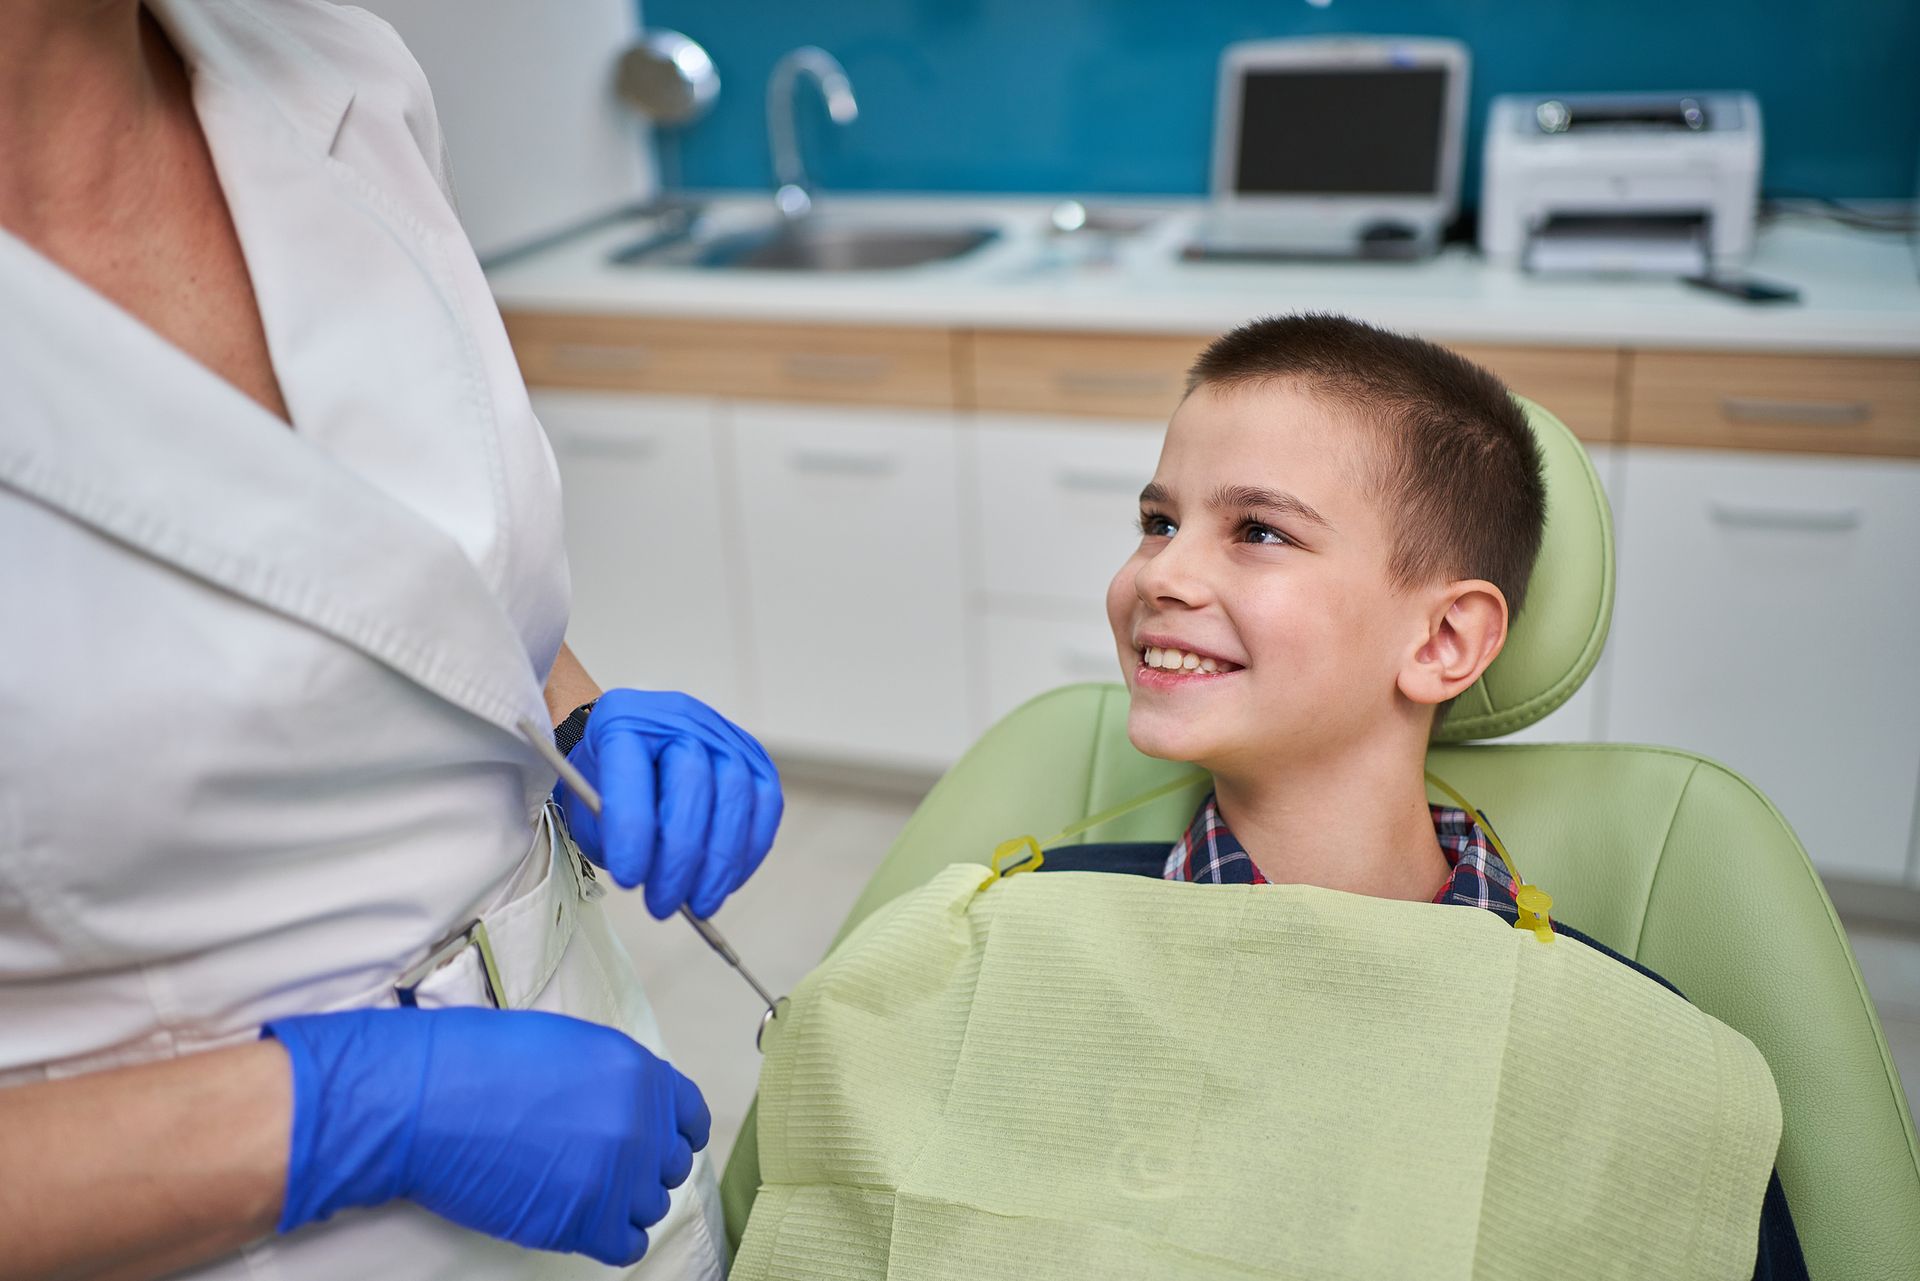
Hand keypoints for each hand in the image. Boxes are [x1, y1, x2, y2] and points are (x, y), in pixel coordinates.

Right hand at [265, 1008, 708, 1266]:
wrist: (426, 1100)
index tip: (655, 1144)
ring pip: (650, 1206)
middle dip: (641, 1168)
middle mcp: (641, 1124)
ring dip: (621, 1203)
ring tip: (578, 1190)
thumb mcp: (570, 1044)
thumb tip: (632, 1105)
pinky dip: (610, 1238)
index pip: (690, 1117)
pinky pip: (628, 1245)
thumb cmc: (481, 1062)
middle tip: (598, 1166)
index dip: (673, 1133)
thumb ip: (615, 1077)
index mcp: (640, 1073)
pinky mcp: (584, 1222)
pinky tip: (581, 1222)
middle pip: (669, 1166)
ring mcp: (616, 1176)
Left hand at [557, 688, 782, 918]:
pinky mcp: (756, 760)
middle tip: (662, 904)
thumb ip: (615, 832)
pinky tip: (725, 882)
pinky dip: (749, 851)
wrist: (636, 751)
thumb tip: (653, 876)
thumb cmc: (607, 781)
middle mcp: (679, 718)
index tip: (629, 879)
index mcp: (624, 720)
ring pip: (736, 796)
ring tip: (698, 903)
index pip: (635, 771)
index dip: (633, 829)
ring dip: (719, 862)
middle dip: (680, 856)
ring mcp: (724, 736)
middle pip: (693, 782)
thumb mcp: (589, 804)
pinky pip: (766, 806)